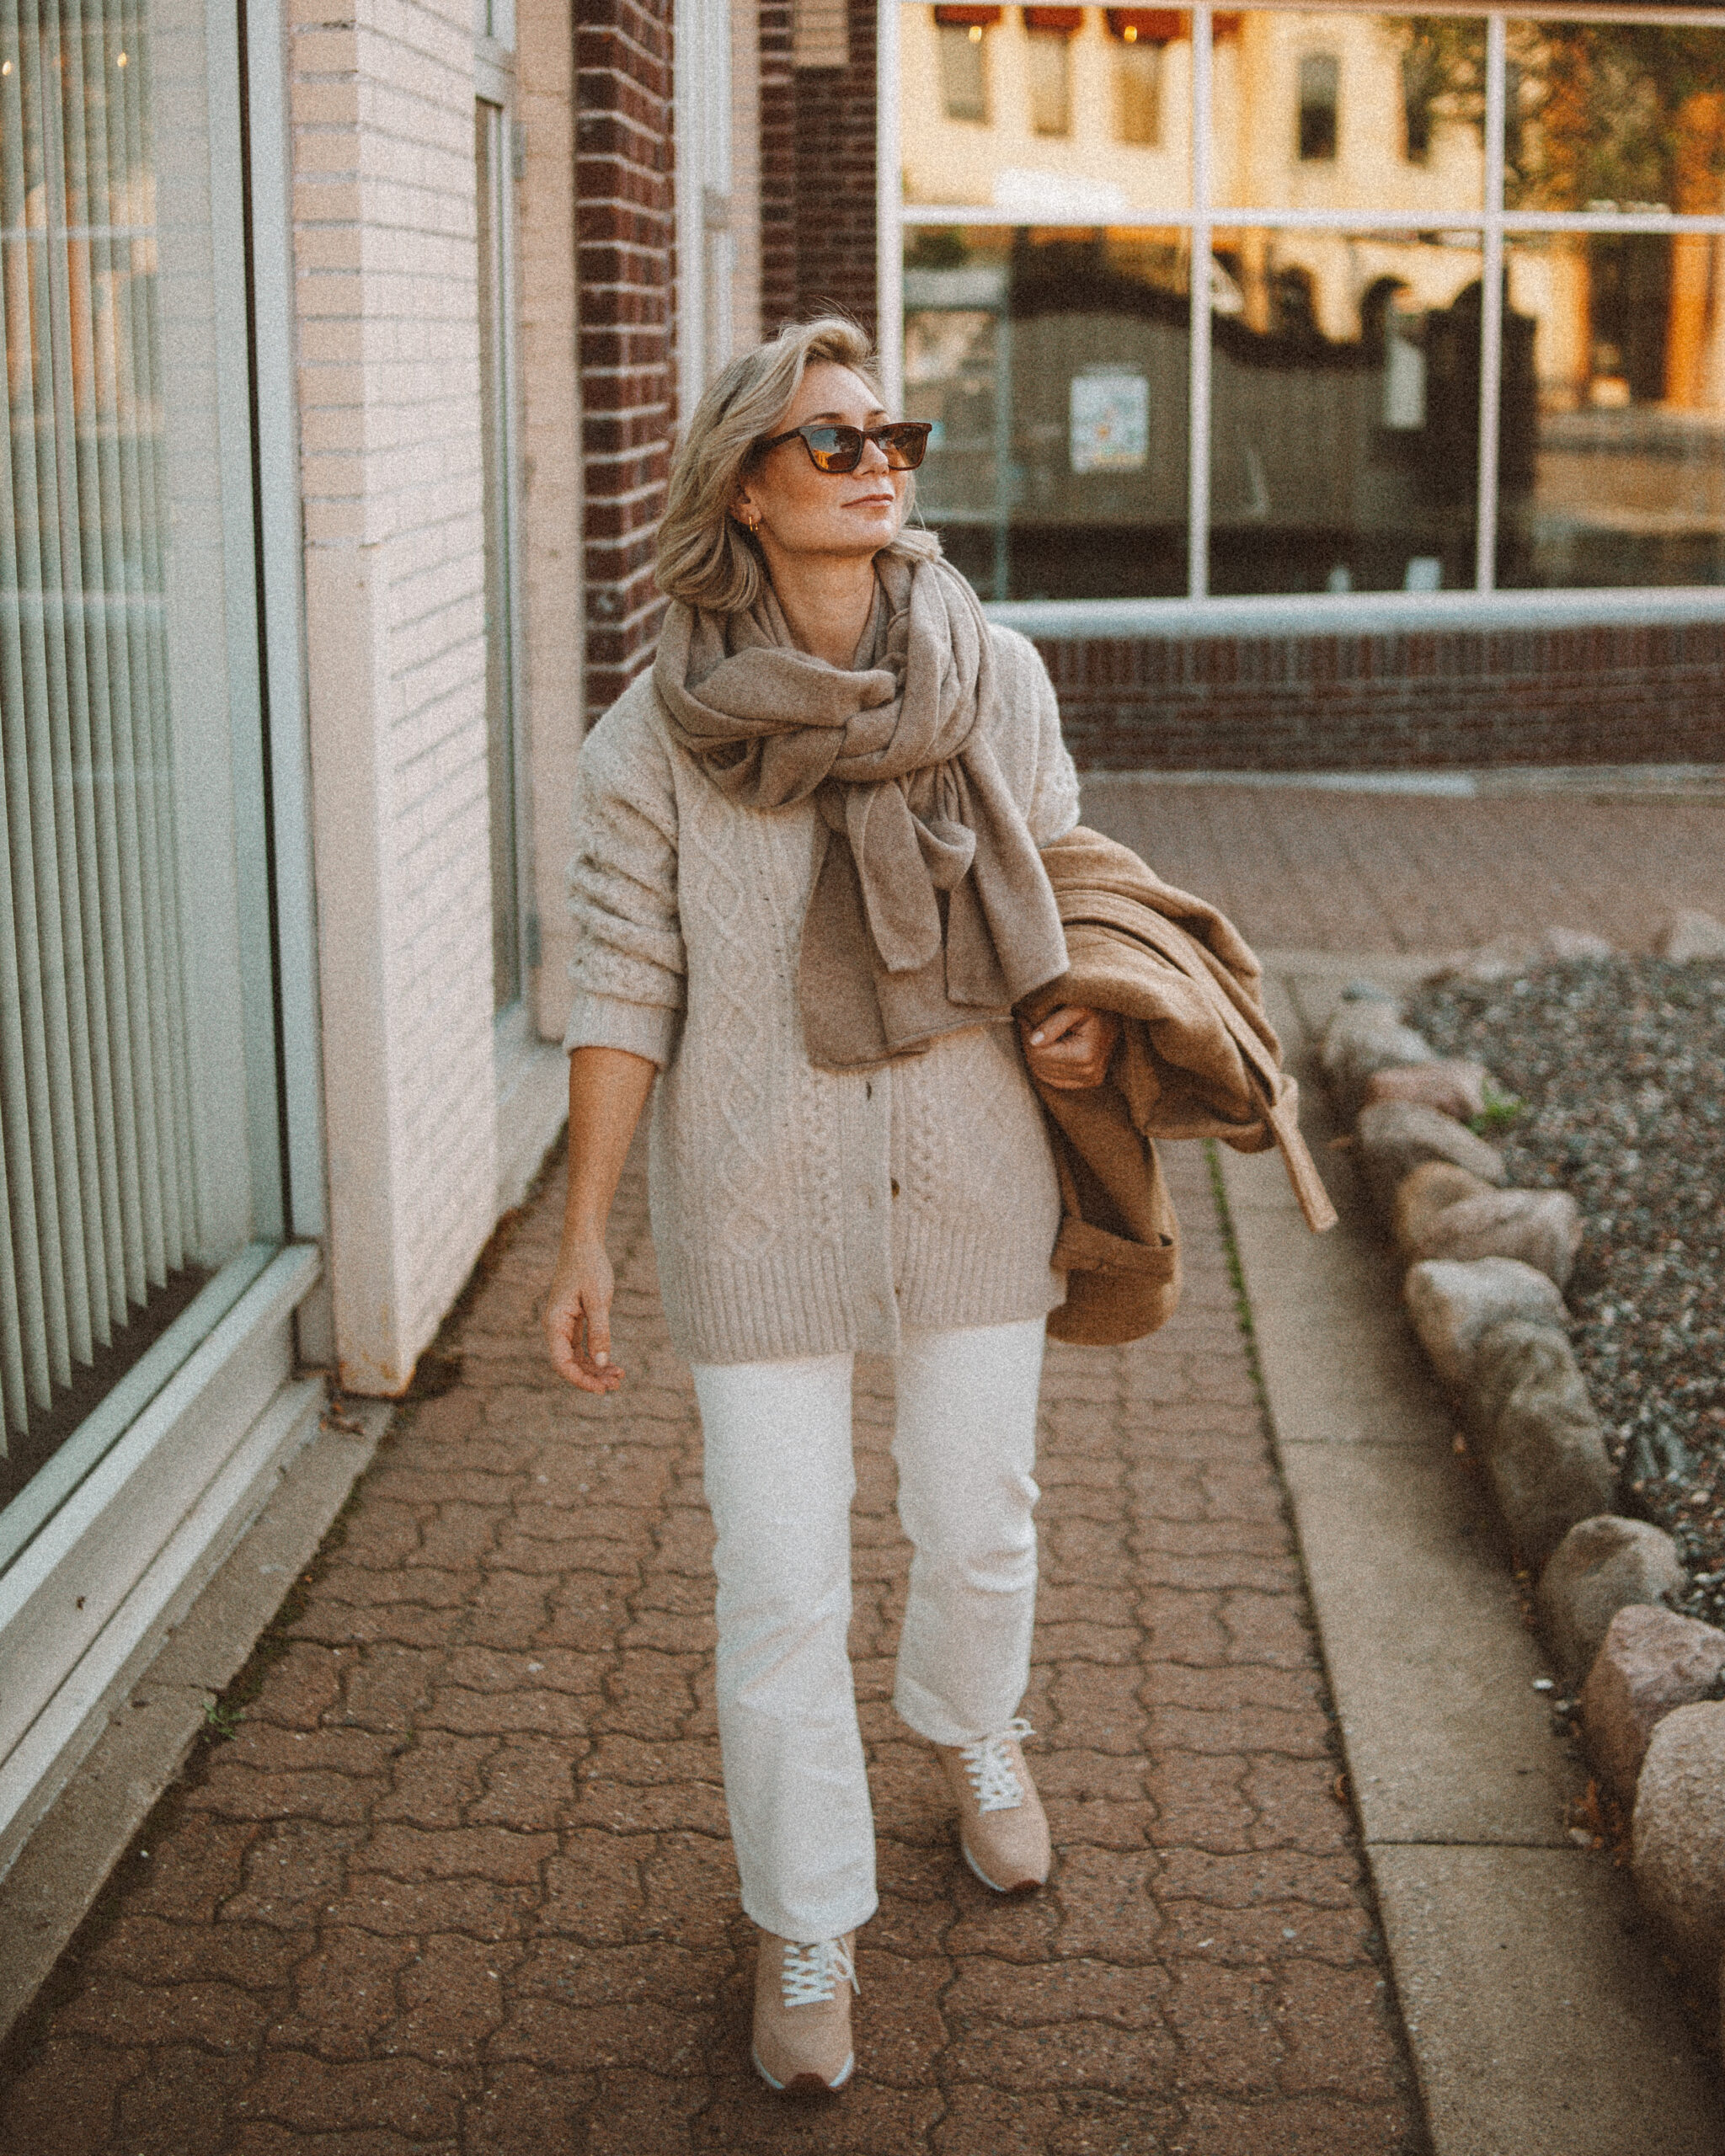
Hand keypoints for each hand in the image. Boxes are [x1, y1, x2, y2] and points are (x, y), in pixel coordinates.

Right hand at [543, 1234, 624, 1393]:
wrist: (584, 1242)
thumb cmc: (589, 1266)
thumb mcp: (598, 1299)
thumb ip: (599, 1331)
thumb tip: (602, 1361)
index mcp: (555, 1323)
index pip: (562, 1363)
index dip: (579, 1380)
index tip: (600, 1389)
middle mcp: (556, 1327)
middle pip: (569, 1364)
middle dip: (591, 1378)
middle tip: (616, 1386)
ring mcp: (564, 1324)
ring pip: (577, 1357)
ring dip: (595, 1370)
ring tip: (618, 1378)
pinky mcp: (574, 1320)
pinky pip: (582, 1346)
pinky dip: (596, 1356)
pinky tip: (613, 1364)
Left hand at [1019, 1005, 1119, 1090]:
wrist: (1119, 1015)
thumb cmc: (1096, 1006)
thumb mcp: (1075, 1007)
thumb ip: (1053, 1024)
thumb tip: (1033, 1041)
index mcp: (1084, 1055)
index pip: (1040, 1054)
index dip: (1027, 1036)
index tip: (1025, 1019)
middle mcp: (1088, 1073)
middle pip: (1040, 1066)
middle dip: (1029, 1045)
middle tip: (1028, 1024)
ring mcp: (1089, 1080)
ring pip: (1044, 1075)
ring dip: (1036, 1055)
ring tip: (1037, 1034)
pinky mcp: (1089, 1082)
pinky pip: (1055, 1080)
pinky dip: (1046, 1067)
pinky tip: (1047, 1049)